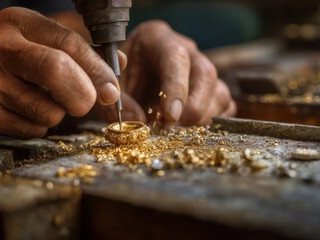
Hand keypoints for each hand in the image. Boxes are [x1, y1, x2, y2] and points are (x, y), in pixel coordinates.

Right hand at [0, 7, 124, 137]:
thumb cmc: (10, 62)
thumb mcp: (40, 44)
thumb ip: (81, 53)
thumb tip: (119, 65)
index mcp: (19, 23)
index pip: (69, 44)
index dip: (97, 69)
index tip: (112, 89)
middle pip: (57, 71)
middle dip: (83, 95)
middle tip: (85, 102)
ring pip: (49, 110)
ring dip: (58, 113)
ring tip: (41, 101)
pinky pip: (33, 129)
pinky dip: (40, 126)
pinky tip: (23, 112)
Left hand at [98, 20, 235, 125]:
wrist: (131, 76)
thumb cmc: (121, 75)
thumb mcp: (111, 83)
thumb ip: (118, 100)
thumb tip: (137, 121)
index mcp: (157, 39)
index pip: (175, 57)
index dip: (176, 87)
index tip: (170, 116)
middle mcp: (186, 51)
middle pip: (205, 73)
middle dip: (195, 105)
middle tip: (176, 128)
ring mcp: (200, 71)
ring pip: (219, 91)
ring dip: (203, 117)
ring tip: (180, 132)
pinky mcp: (210, 90)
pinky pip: (224, 106)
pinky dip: (213, 121)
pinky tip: (192, 130)